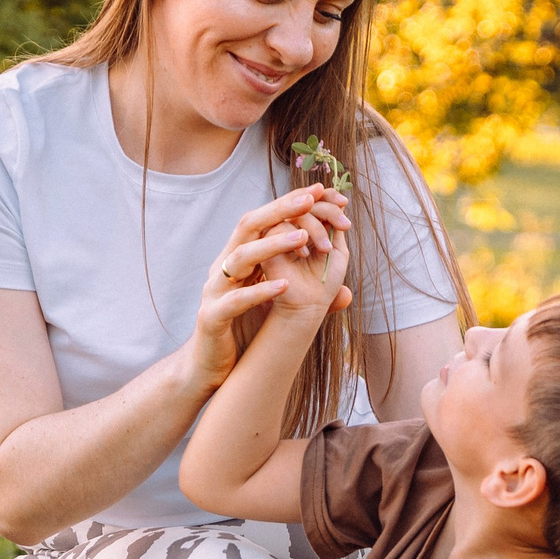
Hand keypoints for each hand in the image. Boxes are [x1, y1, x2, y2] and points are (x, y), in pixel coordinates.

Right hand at [184, 186, 353, 391]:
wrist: (211, 366)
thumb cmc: (245, 330)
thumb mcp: (278, 307)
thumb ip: (310, 296)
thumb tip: (348, 295)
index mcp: (239, 259)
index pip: (264, 221)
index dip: (290, 204)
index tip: (321, 192)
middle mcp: (225, 267)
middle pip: (249, 227)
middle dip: (280, 209)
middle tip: (311, 200)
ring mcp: (215, 291)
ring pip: (240, 258)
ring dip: (272, 246)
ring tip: (303, 239)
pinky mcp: (212, 317)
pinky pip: (234, 301)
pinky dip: (258, 291)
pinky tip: (283, 285)